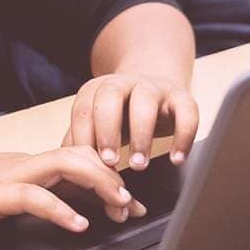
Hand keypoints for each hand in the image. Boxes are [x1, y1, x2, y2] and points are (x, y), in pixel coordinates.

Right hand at [0, 147, 144, 238]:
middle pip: (81, 154)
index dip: (110, 179)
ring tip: (120, 207)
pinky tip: (79, 225)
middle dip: (114, 178)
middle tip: (134, 208)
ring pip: (66, 165)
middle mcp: (19, 164)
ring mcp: (4, 176)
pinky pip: (33, 196)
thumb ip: (21, 203)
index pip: (76, 162)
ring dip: (100, 185)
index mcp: (22, 166)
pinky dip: (61, 209)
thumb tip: (54, 216)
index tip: (132, 204)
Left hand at [63, 72, 199, 169]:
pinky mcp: (181, 97)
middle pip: (110, 96)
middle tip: (110, 162)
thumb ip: (80, 141)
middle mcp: (124, 83)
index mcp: (97, 90)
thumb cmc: (120, 117)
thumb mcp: (97, 126)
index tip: (88, 164)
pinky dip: (183, 136)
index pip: (84, 109)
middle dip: (108, 129)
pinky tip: (177, 159)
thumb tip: (64, 166)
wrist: (155, 93)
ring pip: (146, 101)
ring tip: (140, 164)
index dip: (84, 136)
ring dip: (142, 134)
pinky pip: (186, 112)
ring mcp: (154, 87)